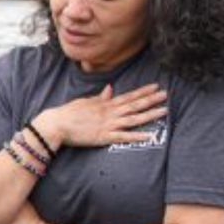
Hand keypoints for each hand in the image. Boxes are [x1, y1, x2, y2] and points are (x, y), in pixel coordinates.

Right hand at [36, 83, 167, 149]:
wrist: (56, 124)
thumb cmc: (68, 113)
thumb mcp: (85, 101)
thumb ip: (100, 97)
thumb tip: (110, 89)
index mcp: (105, 104)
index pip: (128, 96)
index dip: (143, 92)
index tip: (156, 87)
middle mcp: (110, 113)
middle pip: (134, 105)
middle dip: (151, 100)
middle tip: (166, 95)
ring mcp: (108, 124)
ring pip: (133, 119)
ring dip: (149, 115)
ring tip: (164, 111)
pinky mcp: (104, 137)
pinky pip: (123, 137)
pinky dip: (137, 136)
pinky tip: (150, 135)